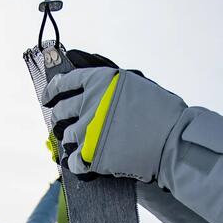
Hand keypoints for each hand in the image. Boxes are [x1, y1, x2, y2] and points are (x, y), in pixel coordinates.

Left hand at [43, 66, 188, 182]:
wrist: (174, 141)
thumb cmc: (162, 111)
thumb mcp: (135, 82)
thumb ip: (106, 77)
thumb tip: (77, 60)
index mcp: (100, 81)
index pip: (65, 82)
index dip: (52, 90)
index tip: (47, 97)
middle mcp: (90, 103)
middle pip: (60, 110)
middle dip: (58, 116)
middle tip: (60, 121)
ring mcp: (88, 130)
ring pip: (65, 135)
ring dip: (70, 139)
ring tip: (80, 142)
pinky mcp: (91, 155)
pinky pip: (72, 161)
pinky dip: (76, 162)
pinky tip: (82, 162)